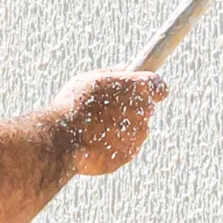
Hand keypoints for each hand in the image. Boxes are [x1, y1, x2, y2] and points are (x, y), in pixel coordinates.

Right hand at [52, 69, 167, 175]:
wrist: (63, 137)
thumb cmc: (73, 104)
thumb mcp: (89, 78)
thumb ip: (112, 73)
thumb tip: (125, 69)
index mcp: (138, 87)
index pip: (160, 87)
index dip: (151, 90)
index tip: (141, 92)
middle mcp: (144, 110)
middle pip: (146, 109)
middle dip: (132, 109)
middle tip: (107, 111)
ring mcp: (138, 134)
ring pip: (136, 131)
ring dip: (122, 129)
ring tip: (96, 129)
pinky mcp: (130, 154)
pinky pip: (125, 148)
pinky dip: (114, 146)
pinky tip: (95, 143)